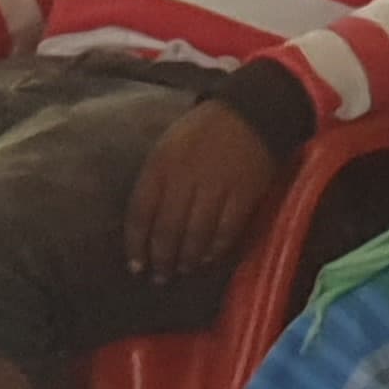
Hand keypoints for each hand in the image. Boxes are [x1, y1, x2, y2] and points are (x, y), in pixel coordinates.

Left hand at [125, 100, 283, 284]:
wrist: (252, 111)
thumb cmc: (203, 132)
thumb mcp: (167, 147)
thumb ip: (155, 182)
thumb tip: (145, 227)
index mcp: (161, 164)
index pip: (140, 213)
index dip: (136, 245)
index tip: (136, 267)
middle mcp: (185, 177)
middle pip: (168, 230)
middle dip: (162, 259)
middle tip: (161, 277)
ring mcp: (216, 186)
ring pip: (196, 234)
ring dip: (187, 258)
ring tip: (184, 269)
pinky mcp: (244, 193)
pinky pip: (226, 230)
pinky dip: (216, 249)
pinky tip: (208, 258)